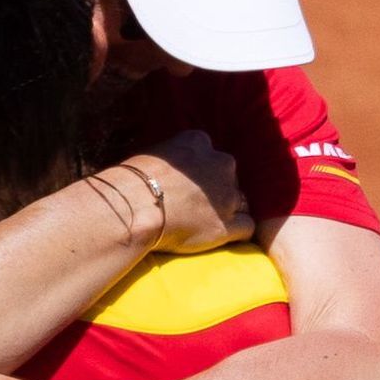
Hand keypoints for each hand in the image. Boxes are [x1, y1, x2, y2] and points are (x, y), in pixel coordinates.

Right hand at [118, 130, 252, 252]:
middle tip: (197, 208)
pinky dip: (238, 233)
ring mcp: (227, 195)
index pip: (211, 157)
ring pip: (241, 202)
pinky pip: (247, 228)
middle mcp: (220, 163)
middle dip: (219, 193)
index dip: (203, 176)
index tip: (190, 188)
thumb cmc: (132, 182)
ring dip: (229, 212)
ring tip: (207, 225)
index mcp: (199, 142)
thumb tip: (169, 171)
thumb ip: (172, 158)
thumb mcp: (153, 155)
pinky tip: (223, 237)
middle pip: (230, 179)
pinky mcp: (228, 224)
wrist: (135, 207)